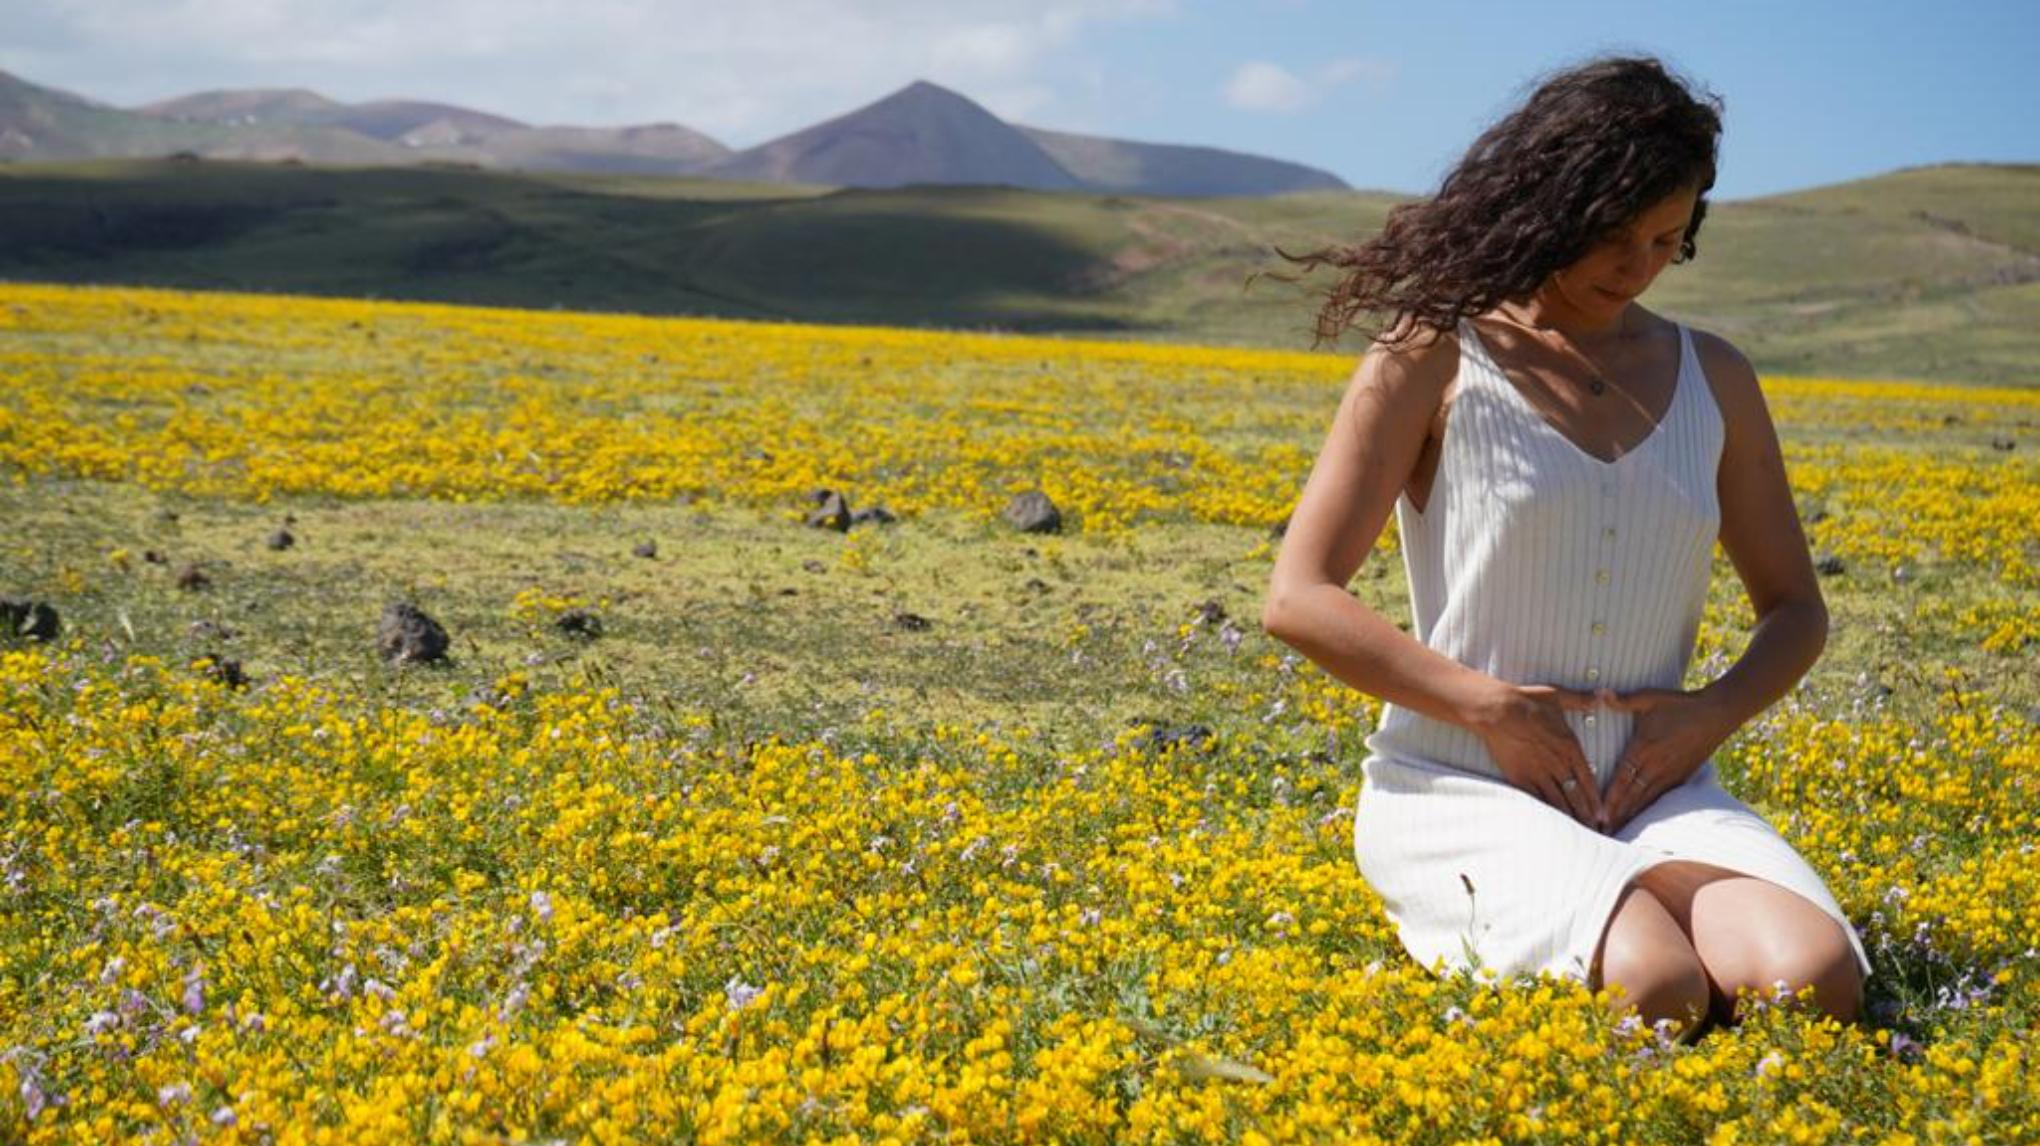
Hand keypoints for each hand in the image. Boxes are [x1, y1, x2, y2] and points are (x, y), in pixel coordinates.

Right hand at [1467, 682, 1604, 828]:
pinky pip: (1536, 799)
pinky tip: (1552, 823)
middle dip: (1587, 815)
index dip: (1596, 800)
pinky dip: (1546, 812)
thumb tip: (1600, 695)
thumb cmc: (1527, 701)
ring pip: (1558, 801)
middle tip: (1596, 830)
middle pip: (1576, 795)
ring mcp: (1538, 772)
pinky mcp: (1520, 777)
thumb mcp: (1558, 696)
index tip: (1603, 814)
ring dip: (1569, 817)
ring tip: (1578, 832)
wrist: (1497, 710)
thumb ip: (1581, 700)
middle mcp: (1557, 763)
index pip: (1588, 779)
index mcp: (1570, 746)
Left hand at [1597, 686, 1736, 833]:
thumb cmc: (1681, 705)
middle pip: (1632, 796)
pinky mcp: (1682, 775)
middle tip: (1602, 833)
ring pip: (1647, 800)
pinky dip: (1651, 809)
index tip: (1599, 815)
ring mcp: (1671, 773)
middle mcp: (1656, 766)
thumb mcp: (1648, 698)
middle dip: (1617, 815)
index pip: (1622, 779)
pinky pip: (1663, 796)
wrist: (1717, 713)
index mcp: (1644, 749)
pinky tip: (1643, 819)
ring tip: (1618, 832)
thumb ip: (1621, 700)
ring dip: (1632, 816)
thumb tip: (1599, 694)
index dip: (1610, 799)